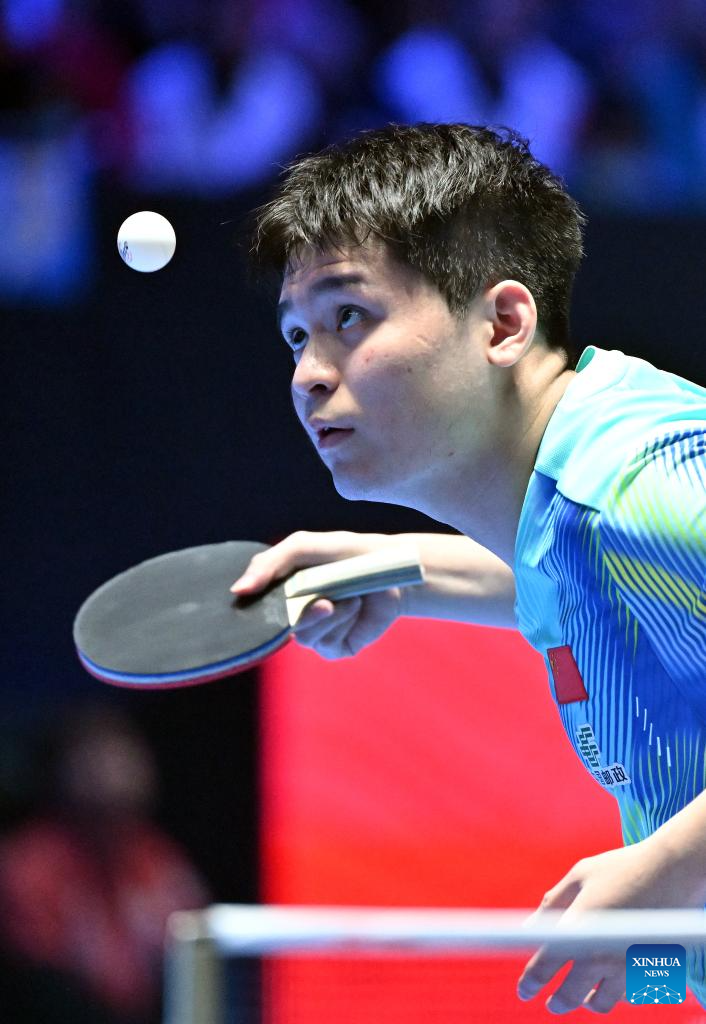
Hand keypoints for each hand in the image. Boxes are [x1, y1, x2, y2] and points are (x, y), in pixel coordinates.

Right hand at [230, 530, 407, 658]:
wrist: (389, 566)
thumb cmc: (344, 553)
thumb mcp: (302, 547)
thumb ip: (269, 564)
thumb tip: (237, 590)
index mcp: (279, 594)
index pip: (251, 610)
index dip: (253, 608)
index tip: (262, 600)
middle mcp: (292, 616)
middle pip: (276, 629)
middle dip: (302, 613)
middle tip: (326, 601)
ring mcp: (314, 634)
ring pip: (304, 636)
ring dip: (329, 614)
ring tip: (349, 596)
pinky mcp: (336, 648)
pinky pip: (328, 644)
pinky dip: (343, 622)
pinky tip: (355, 608)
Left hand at [517, 835, 695, 1013]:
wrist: (674, 871)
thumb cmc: (622, 868)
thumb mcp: (580, 876)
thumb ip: (553, 903)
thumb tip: (530, 926)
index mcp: (577, 930)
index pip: (544, 966)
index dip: (530, 982)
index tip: (523, 991)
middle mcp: (601, 955)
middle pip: (570, 995)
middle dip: (557, 1002)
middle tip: (552, 1004)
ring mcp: (627, 966)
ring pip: (602, 1002)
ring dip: (589, 1003)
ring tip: (583, 999)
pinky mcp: (649, 969)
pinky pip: (628, 993)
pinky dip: (616, 993)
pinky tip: (611, 983)